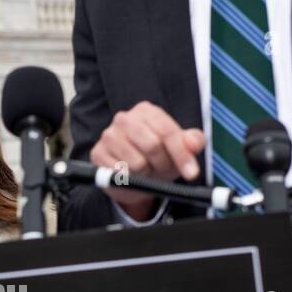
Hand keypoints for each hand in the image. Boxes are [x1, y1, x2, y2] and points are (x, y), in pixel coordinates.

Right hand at [91, 102, 205, 220]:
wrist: (132, 180)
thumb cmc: (157, 160)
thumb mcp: (179, 151)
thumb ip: (192, 142)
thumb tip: (194, 142)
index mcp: (146, 111)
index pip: (167, 131)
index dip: (181, 154)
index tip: (191, 173)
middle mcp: (124, 119)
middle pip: (153, 145)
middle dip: (162, 164)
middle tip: (161, 168)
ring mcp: (109, 135)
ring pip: (137, 162)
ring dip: (145, 174)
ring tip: (145, 171)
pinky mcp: (97, 154)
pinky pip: (120, 173)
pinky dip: (129, 180)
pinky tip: (129, 175)